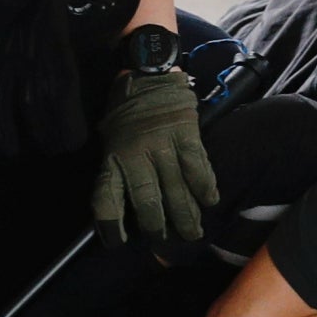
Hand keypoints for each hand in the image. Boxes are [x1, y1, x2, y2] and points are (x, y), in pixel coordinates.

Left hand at [90, 69, 217, 244]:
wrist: (147, 73)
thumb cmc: (125, 111)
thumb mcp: (109, 139)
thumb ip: (115, 168)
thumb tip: (123, 206)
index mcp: (112, 157)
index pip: (106, 199)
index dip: (110, 225)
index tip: (117, 243)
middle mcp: (135, 155)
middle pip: (147, 201)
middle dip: (158, 226)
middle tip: (166, 240)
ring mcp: (162, 145)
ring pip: (176, 190)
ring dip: (186, 215)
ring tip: (193, 232)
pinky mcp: (186, 134)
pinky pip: (197, 168)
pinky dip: (205, 187)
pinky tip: (210, 200)